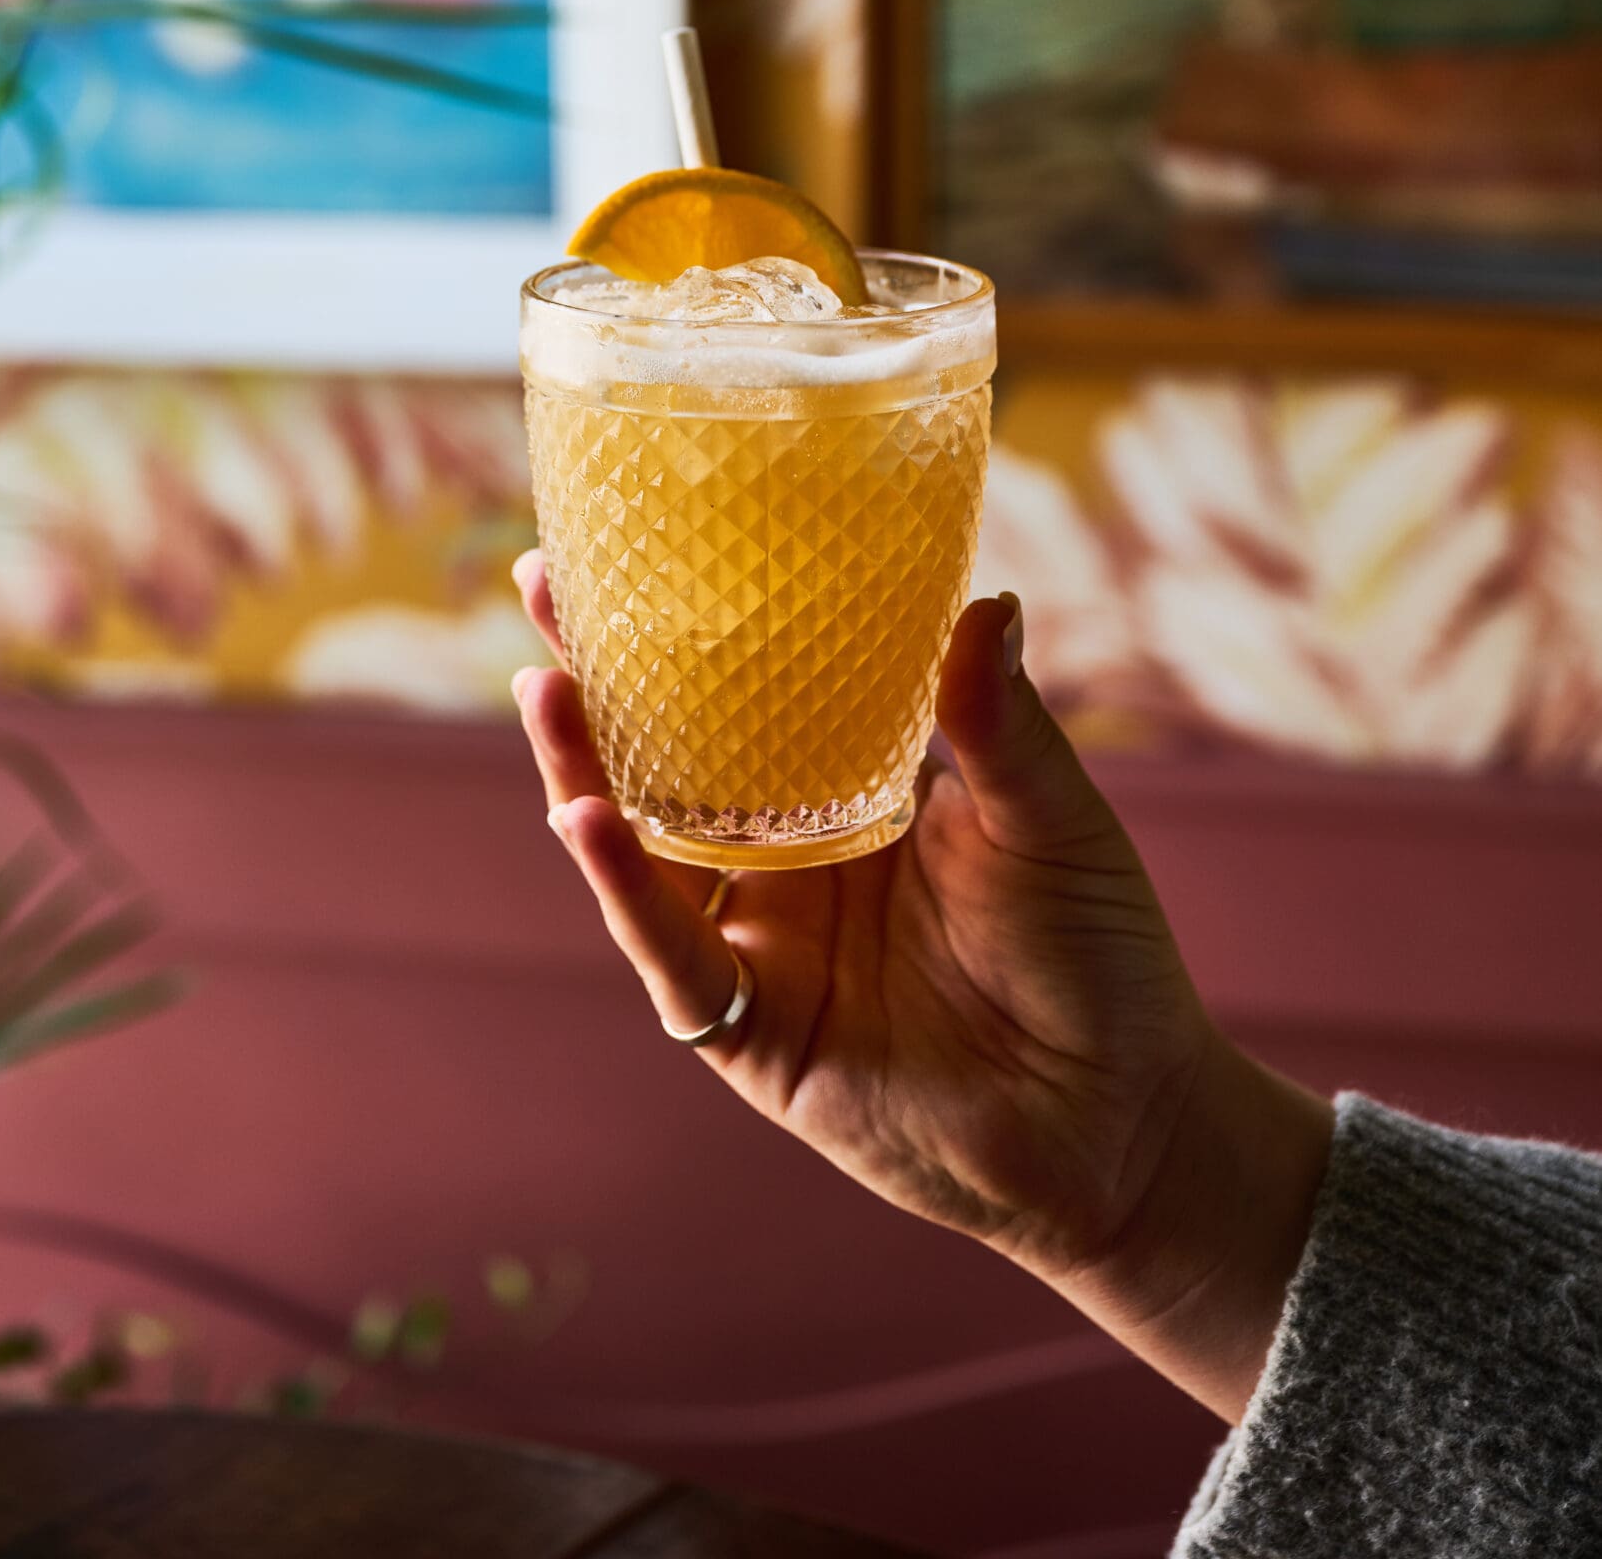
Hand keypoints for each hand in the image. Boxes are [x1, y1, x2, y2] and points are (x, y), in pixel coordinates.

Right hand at [512, 556, 1332, 1421]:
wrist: (1122, 1122)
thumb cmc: (1099, 957)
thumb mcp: (1050, 818)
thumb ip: (1002, 720)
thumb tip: (985, 598)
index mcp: (850, 795)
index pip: (747, 697)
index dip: (687, 631)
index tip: (630, 543)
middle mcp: (788, 863)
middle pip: (664, 761)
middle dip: (596, 679)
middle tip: (543, 587)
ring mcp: (763, 947)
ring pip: (641, 851)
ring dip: (582, 773)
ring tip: (544, 691)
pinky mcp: (753, 1033)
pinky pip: (672, 955)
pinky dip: (627, 890)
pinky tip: (589, 822)